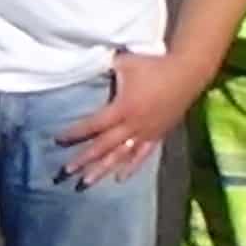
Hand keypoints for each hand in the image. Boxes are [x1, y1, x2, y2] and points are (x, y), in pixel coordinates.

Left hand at [55, 49, 209, 185]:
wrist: (188, 72)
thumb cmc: (155, 65)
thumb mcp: (125, 62)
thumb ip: (104, 69)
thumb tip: (83, 65)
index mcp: (122, 108)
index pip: (93, 125)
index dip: (74, 133)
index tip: (57, 139)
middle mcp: (133, 125)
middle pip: (103, 146)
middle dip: (83, 159)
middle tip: (65, 172)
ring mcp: (146, 133)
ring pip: (121, 156)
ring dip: (102, 169)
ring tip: (86, 183)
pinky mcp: (158, 135)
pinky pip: (142, 155)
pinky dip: (130, 166)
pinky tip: (119, 178)